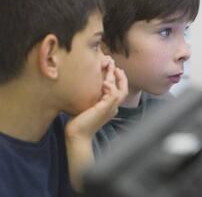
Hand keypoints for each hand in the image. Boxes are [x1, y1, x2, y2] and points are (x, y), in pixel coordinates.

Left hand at [64, 60, 127, 191]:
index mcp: (109, 107)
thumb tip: (84, 85)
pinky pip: (114, 94)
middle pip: (124, 89)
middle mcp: (113, 108)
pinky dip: (110, 87)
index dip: (117, 80)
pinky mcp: (106, 109)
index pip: (118, 91)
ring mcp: (111, 109)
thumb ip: (90, 97)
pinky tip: (104, 82)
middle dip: (121, 76)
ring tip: (112, 68)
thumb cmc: (78, 122)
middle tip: (114, 65)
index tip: (112, 69)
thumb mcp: (86, 106)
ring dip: (117, 78)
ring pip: (122, 91)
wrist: (77, 135)